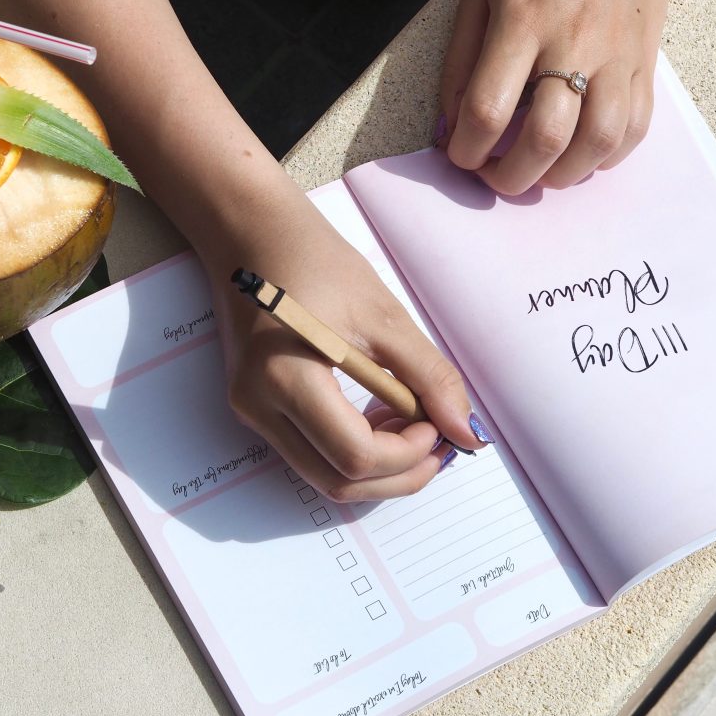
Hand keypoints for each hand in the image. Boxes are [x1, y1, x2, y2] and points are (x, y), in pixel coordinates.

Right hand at [208, 197, 484, 501]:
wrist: (250, 233)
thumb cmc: (314, 260)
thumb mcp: (383, 315)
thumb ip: (428, 376)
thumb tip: (465, 429)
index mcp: (285, 378)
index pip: (355, 455)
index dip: (408, 454)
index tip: (439, 424)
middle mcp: (257, 407)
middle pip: (337, 482)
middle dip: (398, 475)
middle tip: (441, 444)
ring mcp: (250, 411)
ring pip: (322, 475)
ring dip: (377, 467)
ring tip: (412, 424)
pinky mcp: (254, 407)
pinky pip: (309, 452)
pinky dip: (351, 451)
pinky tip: (380, 416)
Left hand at [438, 0, 680, 195]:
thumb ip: (461, 59)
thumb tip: (451, 124)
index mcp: (522, 20)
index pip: (488, 108)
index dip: (466, 148)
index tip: (460, 155)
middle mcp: (572, 42)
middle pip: (546, 137)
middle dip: (511, 177)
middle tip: (495, 176)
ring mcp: (616, 54)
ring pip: (598, 142)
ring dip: (563, 175)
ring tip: (541, 171)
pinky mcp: (646, 60)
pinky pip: (635, 127)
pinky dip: (607, 156)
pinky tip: (583, 152)